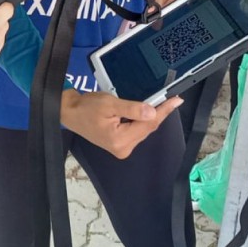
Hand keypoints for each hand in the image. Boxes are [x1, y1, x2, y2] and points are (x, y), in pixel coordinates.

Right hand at [60, 89, 181, 158]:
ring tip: (163, 102)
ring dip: (151, 116)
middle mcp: (123, 148)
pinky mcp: (119, 144)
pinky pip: (136, 131)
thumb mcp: (110, 104)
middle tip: (172, 98)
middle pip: (148, 128)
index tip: (177, 100)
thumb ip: (132, 109)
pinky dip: (142, 120)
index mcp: (121, 140)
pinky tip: (148, 111)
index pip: (148, 124)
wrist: (70, 112)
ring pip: (143, 130)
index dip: (163, 111)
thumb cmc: (87, 107)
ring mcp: (121, 148)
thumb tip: (153, 112)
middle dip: (159, 113)